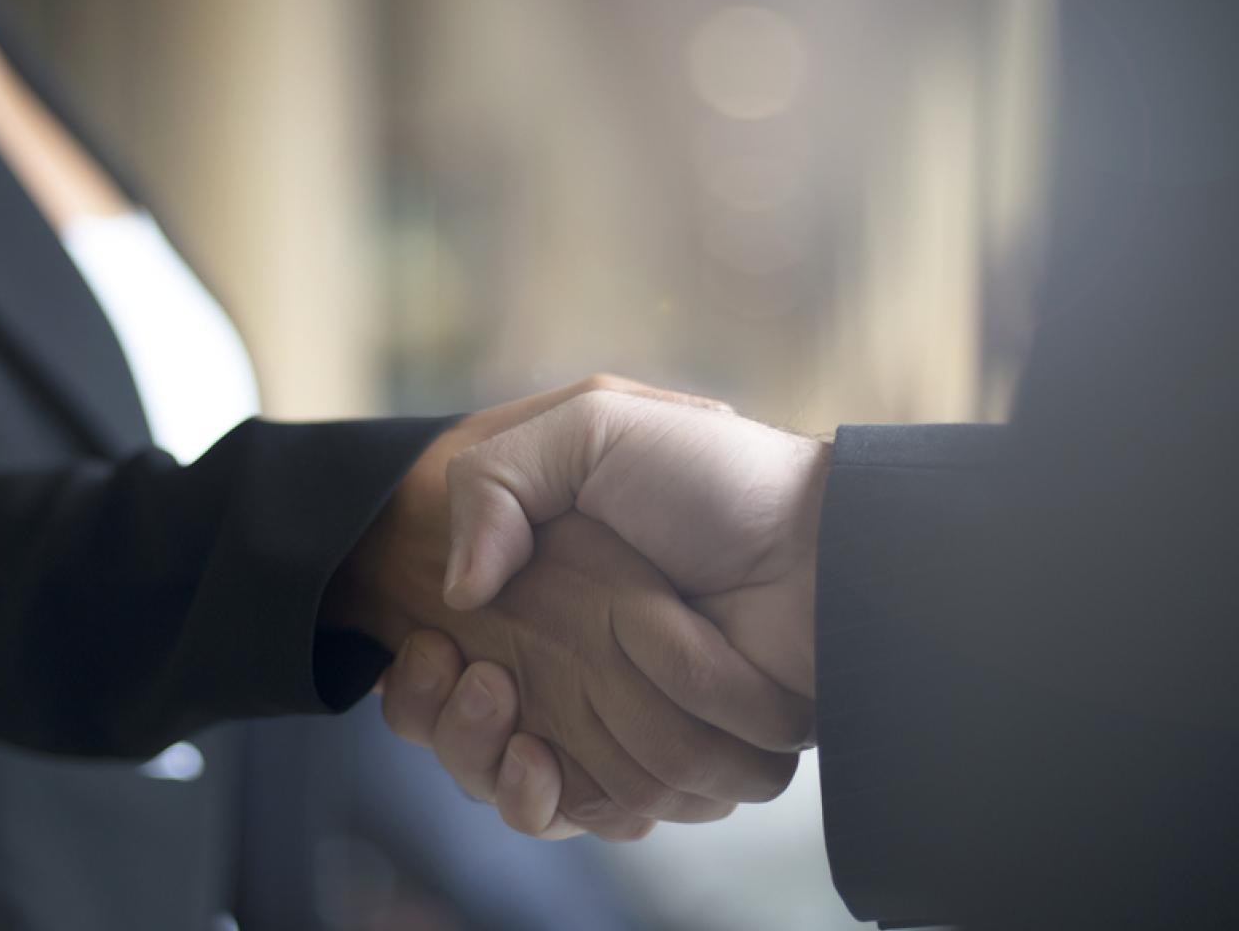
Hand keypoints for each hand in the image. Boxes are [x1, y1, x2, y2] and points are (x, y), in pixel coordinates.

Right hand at [326, 378, 812, 839]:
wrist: (821, 556)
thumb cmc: (716, 479)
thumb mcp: (595, 423)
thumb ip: (494, 480)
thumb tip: (456, 592)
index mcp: (542, 588)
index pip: (440, 661)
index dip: (417, 678)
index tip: (429, 651)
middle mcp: (568, 662)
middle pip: (461, 737)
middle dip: (446, 724)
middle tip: (478, 679)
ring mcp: (612, 722)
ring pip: (509, 785)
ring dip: (487, 758)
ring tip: (506, 707)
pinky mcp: (662, 771)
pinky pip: (584, 815)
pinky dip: (552, 800)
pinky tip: (538, 762)